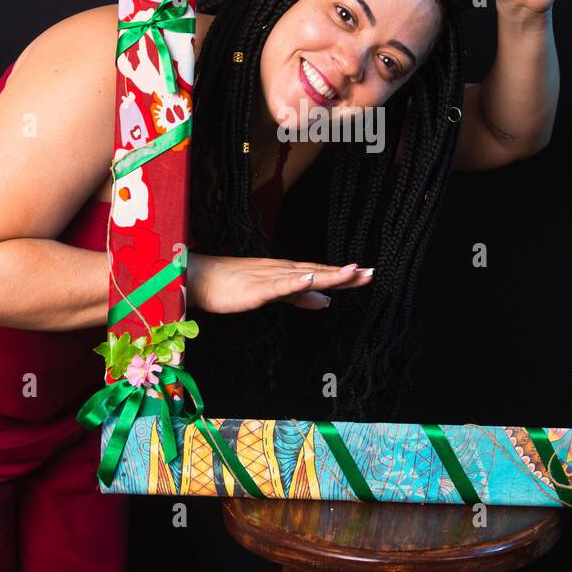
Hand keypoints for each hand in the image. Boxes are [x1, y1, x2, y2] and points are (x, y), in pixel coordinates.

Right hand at [188, 253, 373, 312]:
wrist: (199, 278)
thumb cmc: (231, 285)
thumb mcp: (273, 293)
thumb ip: (298, 296)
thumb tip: (324, 301)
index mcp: (286, 273)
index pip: (320, 273)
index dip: (344, 275)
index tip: (367, 274)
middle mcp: (281, 270)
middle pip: (318, 272)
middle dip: (345, 273)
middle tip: (371, 272)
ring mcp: (269, 278)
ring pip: (304, 276)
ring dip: (328, 273)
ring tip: (351, 272)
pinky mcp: (255, 288)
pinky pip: (278, 285)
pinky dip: (295, 282)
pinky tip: (310, 278)